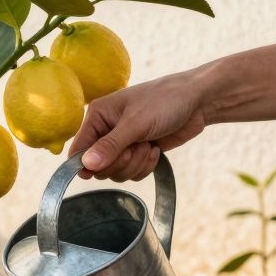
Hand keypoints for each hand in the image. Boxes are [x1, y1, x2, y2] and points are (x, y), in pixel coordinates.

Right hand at [70, 70, 210, 181]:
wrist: (197, 102)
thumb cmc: (165, 101)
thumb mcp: (136, 123)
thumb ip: (110, 146)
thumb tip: (85, 166)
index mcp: (98, 116)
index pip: (78, 149)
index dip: (87, 163)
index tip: (102, 168)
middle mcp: (106, 131)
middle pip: (98, 166)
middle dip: (120, 163)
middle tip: (136, 148)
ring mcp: (122, 143)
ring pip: (116, 172)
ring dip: (136, 165)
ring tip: (149, 146)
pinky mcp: (138, 153)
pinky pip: (132, 173)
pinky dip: (145, 166)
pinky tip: (155, 150)